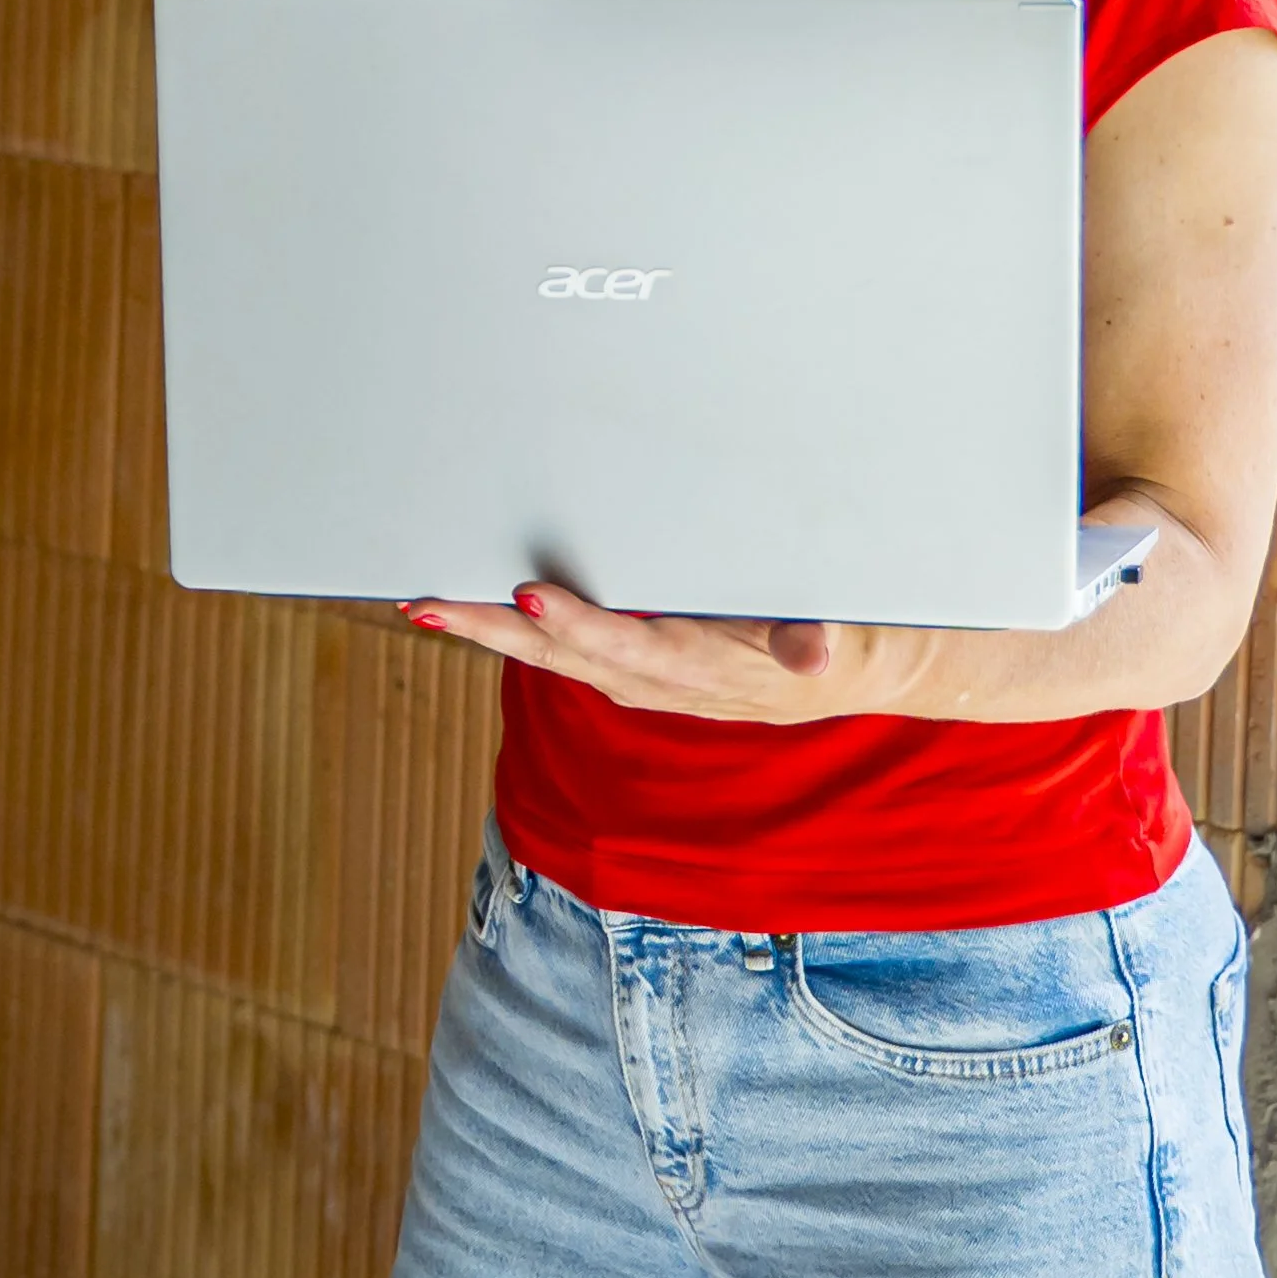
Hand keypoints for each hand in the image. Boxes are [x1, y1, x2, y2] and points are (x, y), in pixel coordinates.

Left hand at [401, 582, 857, 721]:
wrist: (849, 672)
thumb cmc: (840, 636)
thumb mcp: (841, 635)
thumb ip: (816, 641)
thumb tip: (812, 654)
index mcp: (702, 665)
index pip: (628, 644)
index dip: (579, 625)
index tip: (529, 597)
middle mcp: (661, 680)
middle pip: (563, 656)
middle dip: (492, 632)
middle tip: (427, 605)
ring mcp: (644, 679)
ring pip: (553, 657)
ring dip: (488, 634)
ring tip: (427, 606)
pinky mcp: (637, 669)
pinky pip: (567, 654)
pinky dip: (518, 636)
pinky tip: (481, 616)